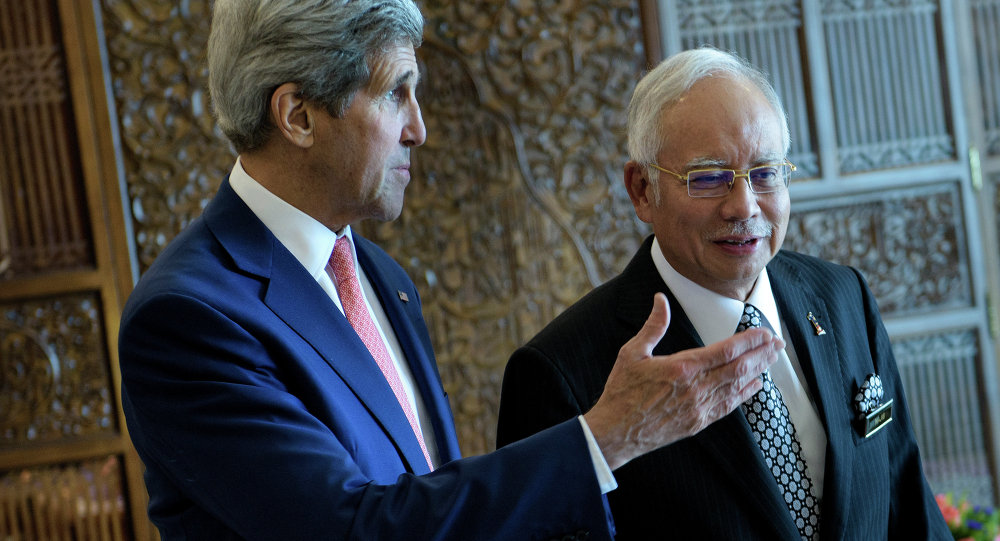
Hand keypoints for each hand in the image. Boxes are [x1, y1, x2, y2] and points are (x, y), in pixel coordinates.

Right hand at [583, 293, 782, 469]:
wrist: (615, 432)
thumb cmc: (621, 391)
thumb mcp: (632, 353)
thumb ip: (653, 326)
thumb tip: (661, 299)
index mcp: (682, 368)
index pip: (726, 350)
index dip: (749, 340)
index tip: (764, 332)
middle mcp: (696, 389)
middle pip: (739, 368)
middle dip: (762, 354)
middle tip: (778, 343)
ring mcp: (699, 408)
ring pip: (738, 387)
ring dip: (759, 371)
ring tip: (772, 359)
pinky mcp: (698, 423)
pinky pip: (728, 406)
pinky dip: (745, 394)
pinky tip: (755, 385)